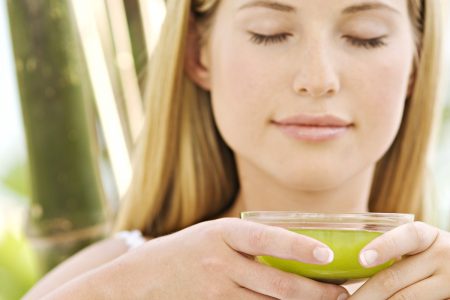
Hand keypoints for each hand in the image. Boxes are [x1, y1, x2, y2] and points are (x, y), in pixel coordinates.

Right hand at [95, 218, 348, 298]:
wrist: (135, 283)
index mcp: (222, 234)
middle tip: (344, 294)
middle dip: (318, 292)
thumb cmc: (180, 253)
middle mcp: (220, 264)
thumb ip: (245, 243)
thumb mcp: (210, 235)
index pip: (267, 239)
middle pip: (279, 284)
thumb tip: (291, 251)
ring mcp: (215, 293)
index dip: (300, 247)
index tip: (330, 255)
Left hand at [350, 221, 449, 299]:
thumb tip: (352, 265)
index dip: (384, 246)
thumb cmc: (430, 260)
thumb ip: (394, 251)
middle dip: (364, 293)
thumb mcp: (420, 249)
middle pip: (394, 276)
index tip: (362, 259)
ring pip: (404, 299)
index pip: (409, 236)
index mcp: (428, 237)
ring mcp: (449, 282)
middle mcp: (441, 256)